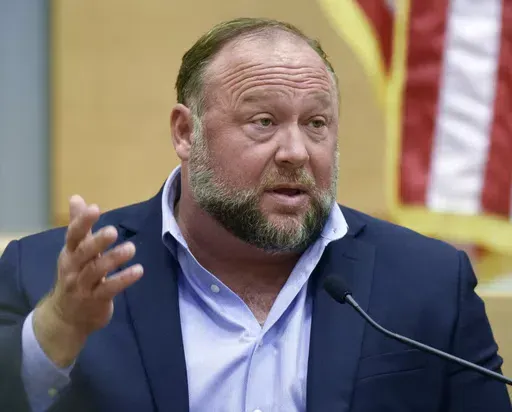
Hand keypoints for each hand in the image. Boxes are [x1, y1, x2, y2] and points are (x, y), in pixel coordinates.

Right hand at [33, 195, 143, 366]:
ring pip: (97, 271)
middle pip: (84, 253)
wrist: (66, 318)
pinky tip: (139, 270)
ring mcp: (83, 286)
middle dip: (97, 241)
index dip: (82, 222)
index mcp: (69, 254)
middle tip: (113, 230)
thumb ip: (79, 226)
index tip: (94, 208)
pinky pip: (110, 288)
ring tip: (131, 248)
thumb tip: (77, 197)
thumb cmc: (75, 277)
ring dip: (114, 259)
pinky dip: (124, 279)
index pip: (73, 235)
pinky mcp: (96, 300)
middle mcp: (73, 268)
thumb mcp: (74, 252)